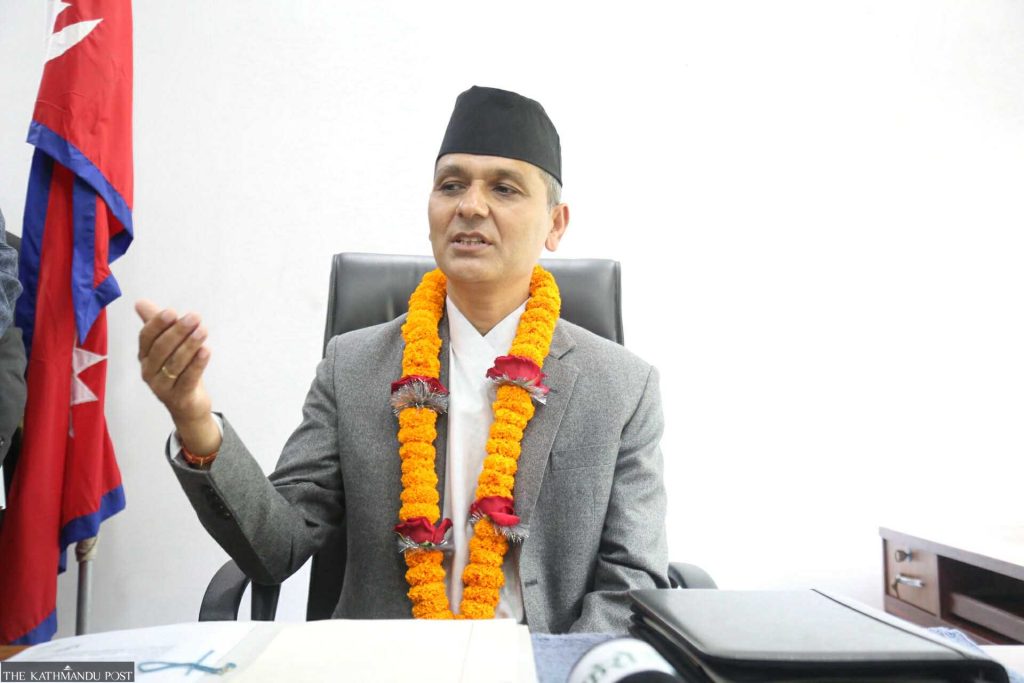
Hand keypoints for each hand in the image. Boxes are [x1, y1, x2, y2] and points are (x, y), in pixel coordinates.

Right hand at [135, 299, 220, 454]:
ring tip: (203, 331)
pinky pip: (188, 379)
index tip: (172, 311)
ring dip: (190, 345)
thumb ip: (156, 324)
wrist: (188, 406)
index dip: (157, 324)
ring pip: (175, 363)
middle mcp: (149, 371)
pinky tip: (206, 351)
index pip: (146, 338)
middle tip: (194, 317)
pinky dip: (197, 364)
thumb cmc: (178, 371)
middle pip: (161, 349)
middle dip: (178, 331)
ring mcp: (163, 386)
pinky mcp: (179, 397)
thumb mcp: (167, 346)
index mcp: (145, 356)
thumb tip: (140, 302)